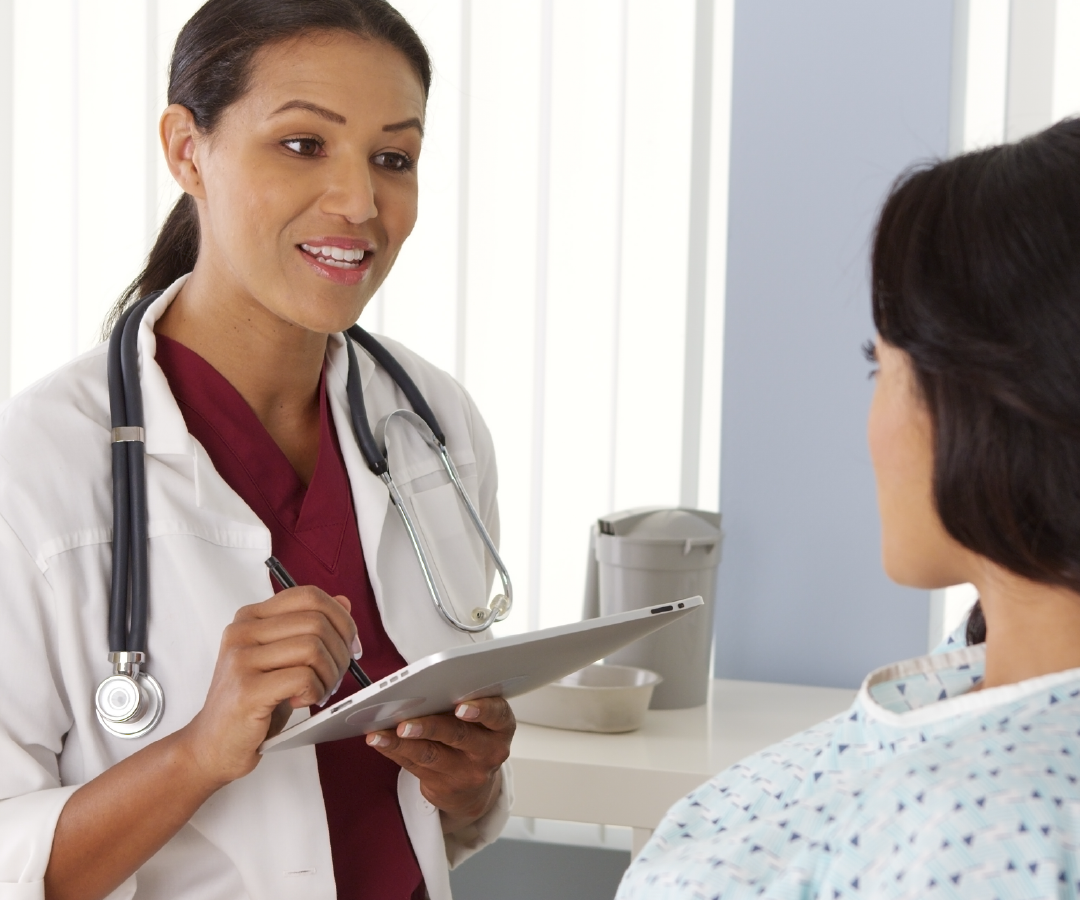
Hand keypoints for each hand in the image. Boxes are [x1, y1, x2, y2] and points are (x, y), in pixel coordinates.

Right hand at [179, 586, 359, 788]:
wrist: (212, 745)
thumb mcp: (284, 659)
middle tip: (335, 677)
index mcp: (251, 617)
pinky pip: (303, 677)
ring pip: (313, 648)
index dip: (340, 618)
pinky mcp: (247, 689)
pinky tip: (302, 701)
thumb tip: (344, 603)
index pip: (309, 596)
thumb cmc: (251, 703)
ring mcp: (241, 659)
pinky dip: (315, 691)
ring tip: (319, 692)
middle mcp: (242, 632)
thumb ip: (309, 628)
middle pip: (316, 622)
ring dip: (329, 675)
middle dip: (340, 652)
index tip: (350, 644)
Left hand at [365, 697, 515, 827]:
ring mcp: (467, 773)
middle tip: (407, 722)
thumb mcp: (481, 720)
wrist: (474, 785)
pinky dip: (394, 750)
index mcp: (501, 727)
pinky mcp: (443, 787)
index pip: (497, 715)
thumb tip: (425, 685)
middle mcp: (488, 752)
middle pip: (459, 736)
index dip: (481, 710)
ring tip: (382, 732)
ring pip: (432, 755)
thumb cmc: (474, 736)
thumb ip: (462, 702)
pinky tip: (379, 740)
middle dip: (430, 727)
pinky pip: (414, 767)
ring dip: (403, 742)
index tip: (461, 706)